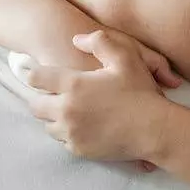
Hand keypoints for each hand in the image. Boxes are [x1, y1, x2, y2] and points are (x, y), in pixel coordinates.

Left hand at [23, 29, 174, 163]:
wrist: (154, 130)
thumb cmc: (140, 92)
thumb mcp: (125, 58)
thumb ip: (99, 42)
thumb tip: (76, 39)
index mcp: (74, 86)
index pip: (36, 78)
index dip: (35, 74)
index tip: (39, 75)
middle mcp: (67, 110)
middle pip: (35, 106)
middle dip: (41, 99)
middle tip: (52, 96)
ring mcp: (72, 132)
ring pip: (48, 126)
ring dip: (54, 118)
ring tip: (69, 112)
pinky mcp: (79, 149)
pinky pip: (64, 141)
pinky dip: (68, 134)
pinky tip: (81, 127)